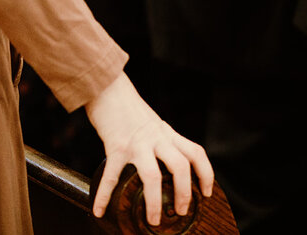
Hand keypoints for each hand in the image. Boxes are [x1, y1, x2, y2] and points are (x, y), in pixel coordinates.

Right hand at [85, 74, 212, 225]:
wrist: (108, 87)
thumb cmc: (127, 106)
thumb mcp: (152, 122)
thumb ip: (160, 139)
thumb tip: (163, 161)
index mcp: (166, 133)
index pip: (195, 152)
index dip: (206, 174)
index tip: (206, 192)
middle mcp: (156, 138)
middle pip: (180, 166)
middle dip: (184, 193)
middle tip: (181, 211)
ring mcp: (136, 143)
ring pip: (152, 175)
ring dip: (154, 201)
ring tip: (153, 220)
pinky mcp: (115, 146)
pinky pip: (111, 176)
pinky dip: (105, 196)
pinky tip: (100, 210)